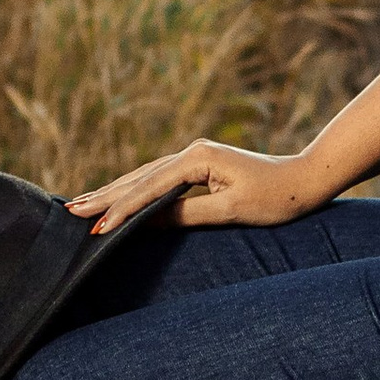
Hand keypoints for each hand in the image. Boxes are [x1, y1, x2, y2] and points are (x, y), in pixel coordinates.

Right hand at [65, 139, 322, 234]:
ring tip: (84, 204)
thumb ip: (188, 215)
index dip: (122, 210)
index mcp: (196, 159)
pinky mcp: (199, 165)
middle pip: (139, 178)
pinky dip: (135, 189)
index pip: (149, 189)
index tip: (96, 228)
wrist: (308, 178)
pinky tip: (119, 196)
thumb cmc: (278, 198)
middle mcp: (190, 152)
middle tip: (71, 212)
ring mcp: (194, 156)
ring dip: (114, 192)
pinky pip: (158, 178)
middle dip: (105, 197)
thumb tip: (148, 222)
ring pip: (145, 176)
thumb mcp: (233, 210)